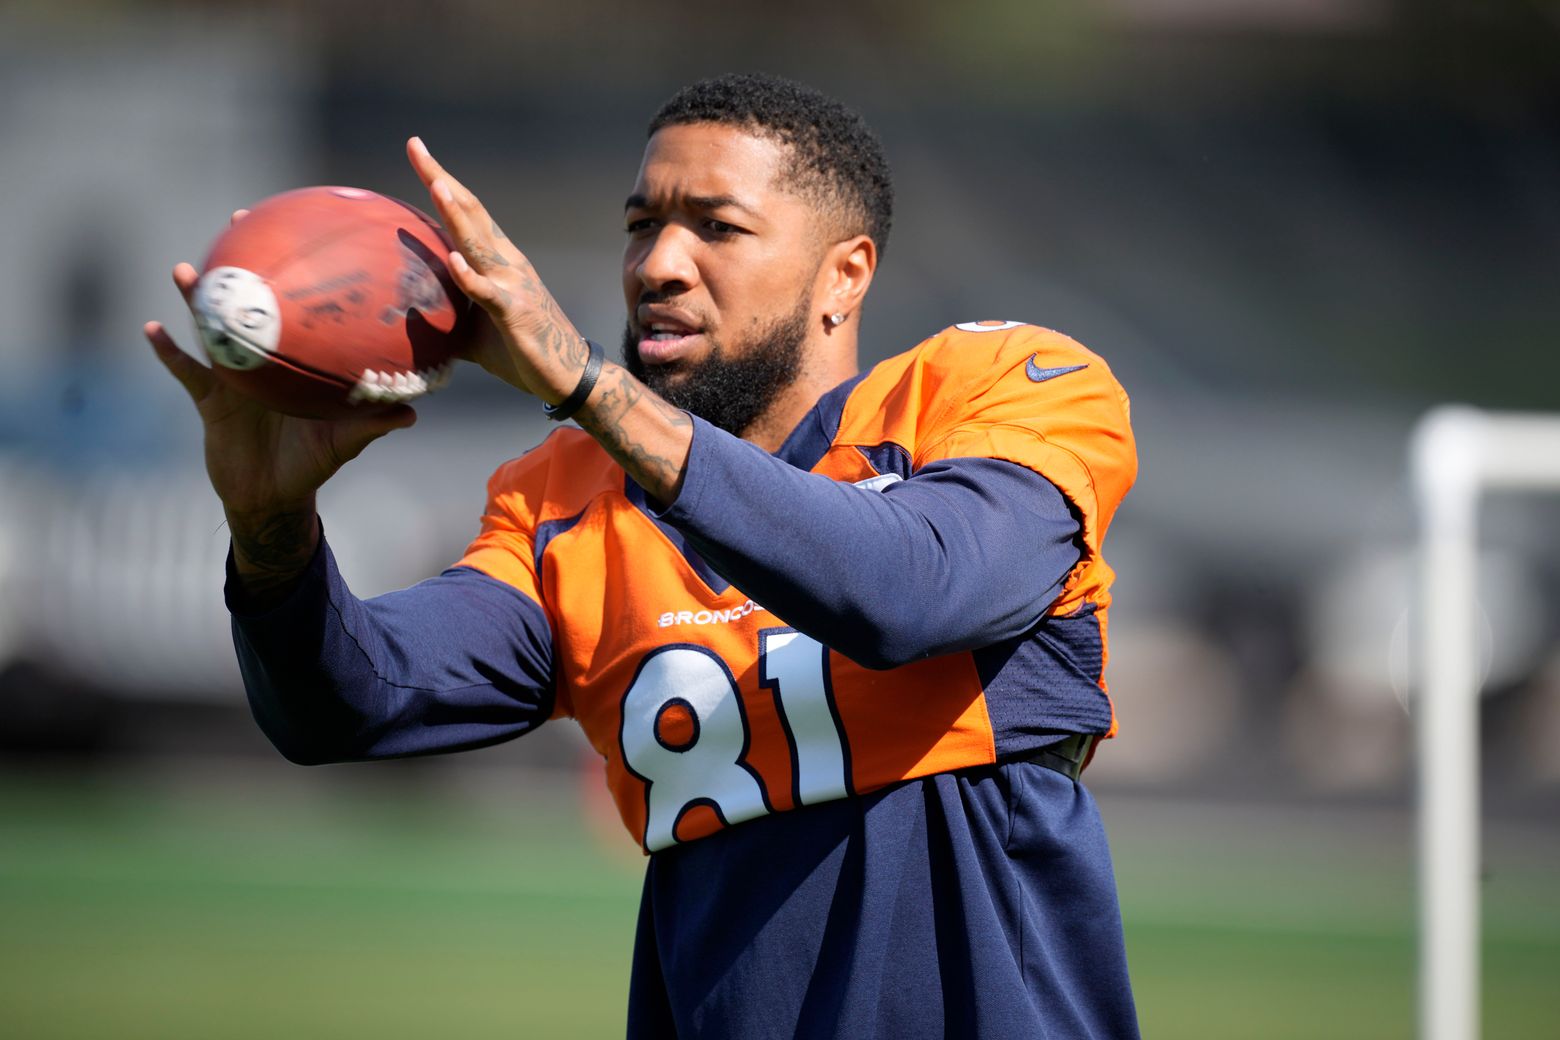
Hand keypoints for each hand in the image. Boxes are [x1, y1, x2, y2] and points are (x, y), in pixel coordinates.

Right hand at [144, 217, 416, 596]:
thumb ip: (372, 426)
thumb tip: (412, 412)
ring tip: (185, 270)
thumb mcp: (343, 444)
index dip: (304, 276)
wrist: (271, 496)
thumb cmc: (311, 465)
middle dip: (245, 262)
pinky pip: (186, 370)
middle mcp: (266, 359)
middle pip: (253, 301)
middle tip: (239, 220)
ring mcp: (235, 375)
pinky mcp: (209, 399)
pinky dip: (168, 351)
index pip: (301, 311)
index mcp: (297, 362)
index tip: (306, 233)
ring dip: (197, 300)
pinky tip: (151, 328)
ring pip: (213, 328)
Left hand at [405, 137, 592, 403]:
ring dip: (457, 214)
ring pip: (479, 243)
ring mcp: (513, 285)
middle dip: (441, 180)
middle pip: (470, 213)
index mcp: (497, 261)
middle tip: (415, 146)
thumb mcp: (472, 330)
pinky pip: (488, 292)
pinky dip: (470, 276)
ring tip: (436, 185)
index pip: (465, 213)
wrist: (569, 376)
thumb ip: (445, 316)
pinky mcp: (516, 313)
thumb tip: (409, 317)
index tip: (417, 149)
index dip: (441, 182)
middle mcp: (507, 262)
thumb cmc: (521, 351)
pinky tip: (453, 259)